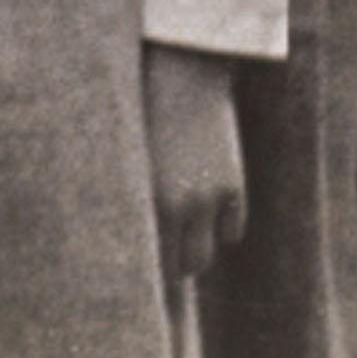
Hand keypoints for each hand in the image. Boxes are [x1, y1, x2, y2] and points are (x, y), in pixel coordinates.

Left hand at [144, 41, 245, 284]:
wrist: (181, 71)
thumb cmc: (138, 106)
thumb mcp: (125, 152)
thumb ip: (127, 192)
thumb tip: (122, 229)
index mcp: (142, 195)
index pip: (148, 260)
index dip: (144, 275)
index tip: (135, 285)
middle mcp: (177, 204)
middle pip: (181, 265)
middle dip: (170, 266)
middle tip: (159, 263)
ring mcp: (209, 197)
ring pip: (204, 255)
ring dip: (193, 253)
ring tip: (179, 245)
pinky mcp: (233, 186)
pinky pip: (232, 231)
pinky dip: (220, 231)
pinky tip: (206, 219)